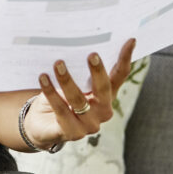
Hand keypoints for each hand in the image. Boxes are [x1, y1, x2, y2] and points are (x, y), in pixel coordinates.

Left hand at [22, 38, 136, 150]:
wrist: (42, 124)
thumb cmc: (60, 96)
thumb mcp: (73, 81)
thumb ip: (78, 68)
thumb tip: (73, 42)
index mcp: (107, 95)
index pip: (119, 76)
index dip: (125, 59)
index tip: (130, 40)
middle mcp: (103, 110)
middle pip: (104, 89)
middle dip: (98, 71)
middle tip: (91, 54)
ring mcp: (89, 124)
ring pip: (79, 100)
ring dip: (67, 80)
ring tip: (58, 63)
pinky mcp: (72, 133)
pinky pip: (61, 110)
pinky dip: (51, 93)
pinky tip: (43, 78)